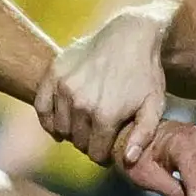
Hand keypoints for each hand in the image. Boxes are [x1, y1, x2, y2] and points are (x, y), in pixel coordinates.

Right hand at [37, 8, 172, 168]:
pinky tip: (58, 122)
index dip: (104, 155)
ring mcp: (64, 87)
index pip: (95, 153)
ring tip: (84, 123)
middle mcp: (81, 103)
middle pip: (77, 141)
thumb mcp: (154, 106)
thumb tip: (126, 160)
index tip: (109, 148)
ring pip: (60, 127)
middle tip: (98, 133)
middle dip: (89, 142)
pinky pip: (41, 107)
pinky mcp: (54, 73)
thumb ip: (143, 136)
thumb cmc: (145, 73)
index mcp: (106, 115)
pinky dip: (48, 118)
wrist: (130, 35)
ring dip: (71, 130)